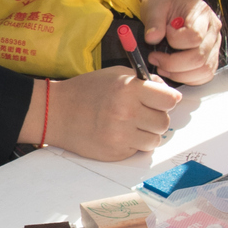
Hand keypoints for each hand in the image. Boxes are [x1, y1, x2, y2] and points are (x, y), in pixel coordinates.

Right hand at [30, 67, 180, 160]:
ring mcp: (121, 135)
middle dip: (156, 117)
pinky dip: (133, 143)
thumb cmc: (86, 90)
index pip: (170, 100)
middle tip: (143, 113)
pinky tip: (118, 133)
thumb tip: (169, 92)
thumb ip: (143, 81)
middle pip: (164, 122)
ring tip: (131, 125)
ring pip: (155, 139)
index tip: (162, 100)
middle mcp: (127, 112)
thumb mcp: (115, 74)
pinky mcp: (116, 153)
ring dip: (147, 133)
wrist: (57, 112)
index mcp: (129, 89)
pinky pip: (138, 150)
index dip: (168, 99)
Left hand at [137, 0, 223, 85]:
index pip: (195, 37)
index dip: (176, 41)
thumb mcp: (155, 5)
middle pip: (199, 58)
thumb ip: (154, 22)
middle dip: (173, 63)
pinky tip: (172, 71)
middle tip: (155, 58)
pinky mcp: (210, 56)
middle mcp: (213, 31)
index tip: (163, 33)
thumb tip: (153, 39)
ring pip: (204, 70)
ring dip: (180, 74)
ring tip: (161, 66)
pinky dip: (187, 78)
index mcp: (203, 14)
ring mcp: (213, 45)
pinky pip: (204, 75)